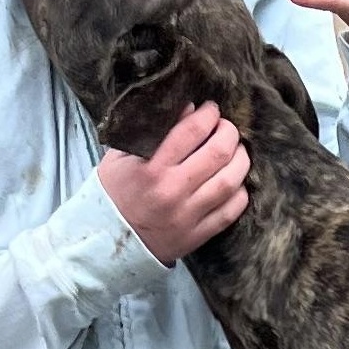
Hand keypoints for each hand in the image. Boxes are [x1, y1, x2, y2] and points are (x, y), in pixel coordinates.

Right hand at [97, 101, 248, 262]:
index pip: (191, 131)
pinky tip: (235, 182)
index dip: (208, 114)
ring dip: (240, 160)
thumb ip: (152, 131)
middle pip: (218, 153)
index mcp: (150, 168)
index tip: (211, 109)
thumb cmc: (113, 192)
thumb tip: (189, 108)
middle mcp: (171, 191)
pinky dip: (239, 193)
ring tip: (236, 151)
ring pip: (230, 182)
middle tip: (227, 128)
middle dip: (229, 132)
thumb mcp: (120, 156)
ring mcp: (186, 215)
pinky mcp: (196, 236)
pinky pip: (231, 211)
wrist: (107, 240)